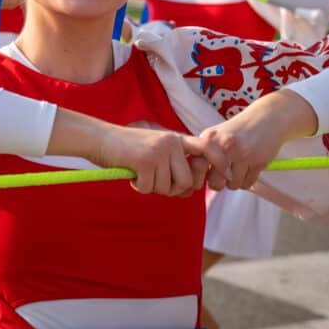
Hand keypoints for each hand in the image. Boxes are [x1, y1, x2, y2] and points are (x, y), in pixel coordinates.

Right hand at [95, 122, 212, 196]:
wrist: (100, 138)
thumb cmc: (127, 149)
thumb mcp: (156, 150)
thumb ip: (173, 164)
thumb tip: (190, 190)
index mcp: (176, 139)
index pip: (207, 148)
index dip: (220, 162)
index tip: (227, 175)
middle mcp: (171, 142)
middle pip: (187, 182)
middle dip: (172, 189)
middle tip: (155, 181)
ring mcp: (159, 151)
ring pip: (168, 188)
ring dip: (153, 187)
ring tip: (140, 173)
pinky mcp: (145, 161)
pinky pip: (150, 188)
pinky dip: (139, 187)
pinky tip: (132, 173)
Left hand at [197, 88, 317, 190]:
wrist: (265, 117)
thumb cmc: (238, 131)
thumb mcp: (216, 135)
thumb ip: (204, 154)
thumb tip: (193, 179)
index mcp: (209, 139)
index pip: (197, 167)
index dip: (200, 177)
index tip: (208, 174)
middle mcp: (224, 145)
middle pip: (214, 183)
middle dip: (220, 183)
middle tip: (225, 173)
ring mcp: (242, 153)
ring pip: (232, 185)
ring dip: (236, 181)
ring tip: (239, 167)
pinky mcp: (258, 161)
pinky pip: (248, 184)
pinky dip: (248, 180)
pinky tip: (249, 167)